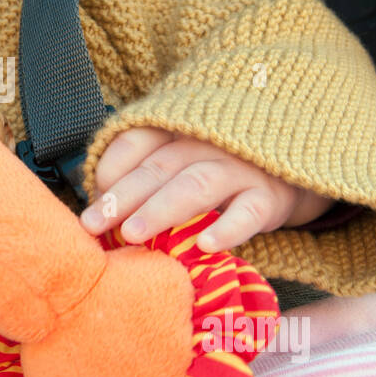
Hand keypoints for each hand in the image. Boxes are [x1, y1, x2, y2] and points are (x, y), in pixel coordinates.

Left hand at [78, 127, 333, 252]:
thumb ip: (140, 174)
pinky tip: (205, 244)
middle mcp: (204, 145)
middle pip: (158, 166)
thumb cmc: (215, 169)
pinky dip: (228, 228)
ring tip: (133, 234)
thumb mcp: (178, 159)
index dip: (110, 168)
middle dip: (123, 196)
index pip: (136, 142)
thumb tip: (96, 206)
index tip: (90, 201)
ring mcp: (238, 168)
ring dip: (162, 209)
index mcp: (176, 132)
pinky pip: (248, 212)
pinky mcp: (268, 196)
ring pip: (197, 185)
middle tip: (94, 223)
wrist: (285, 170)